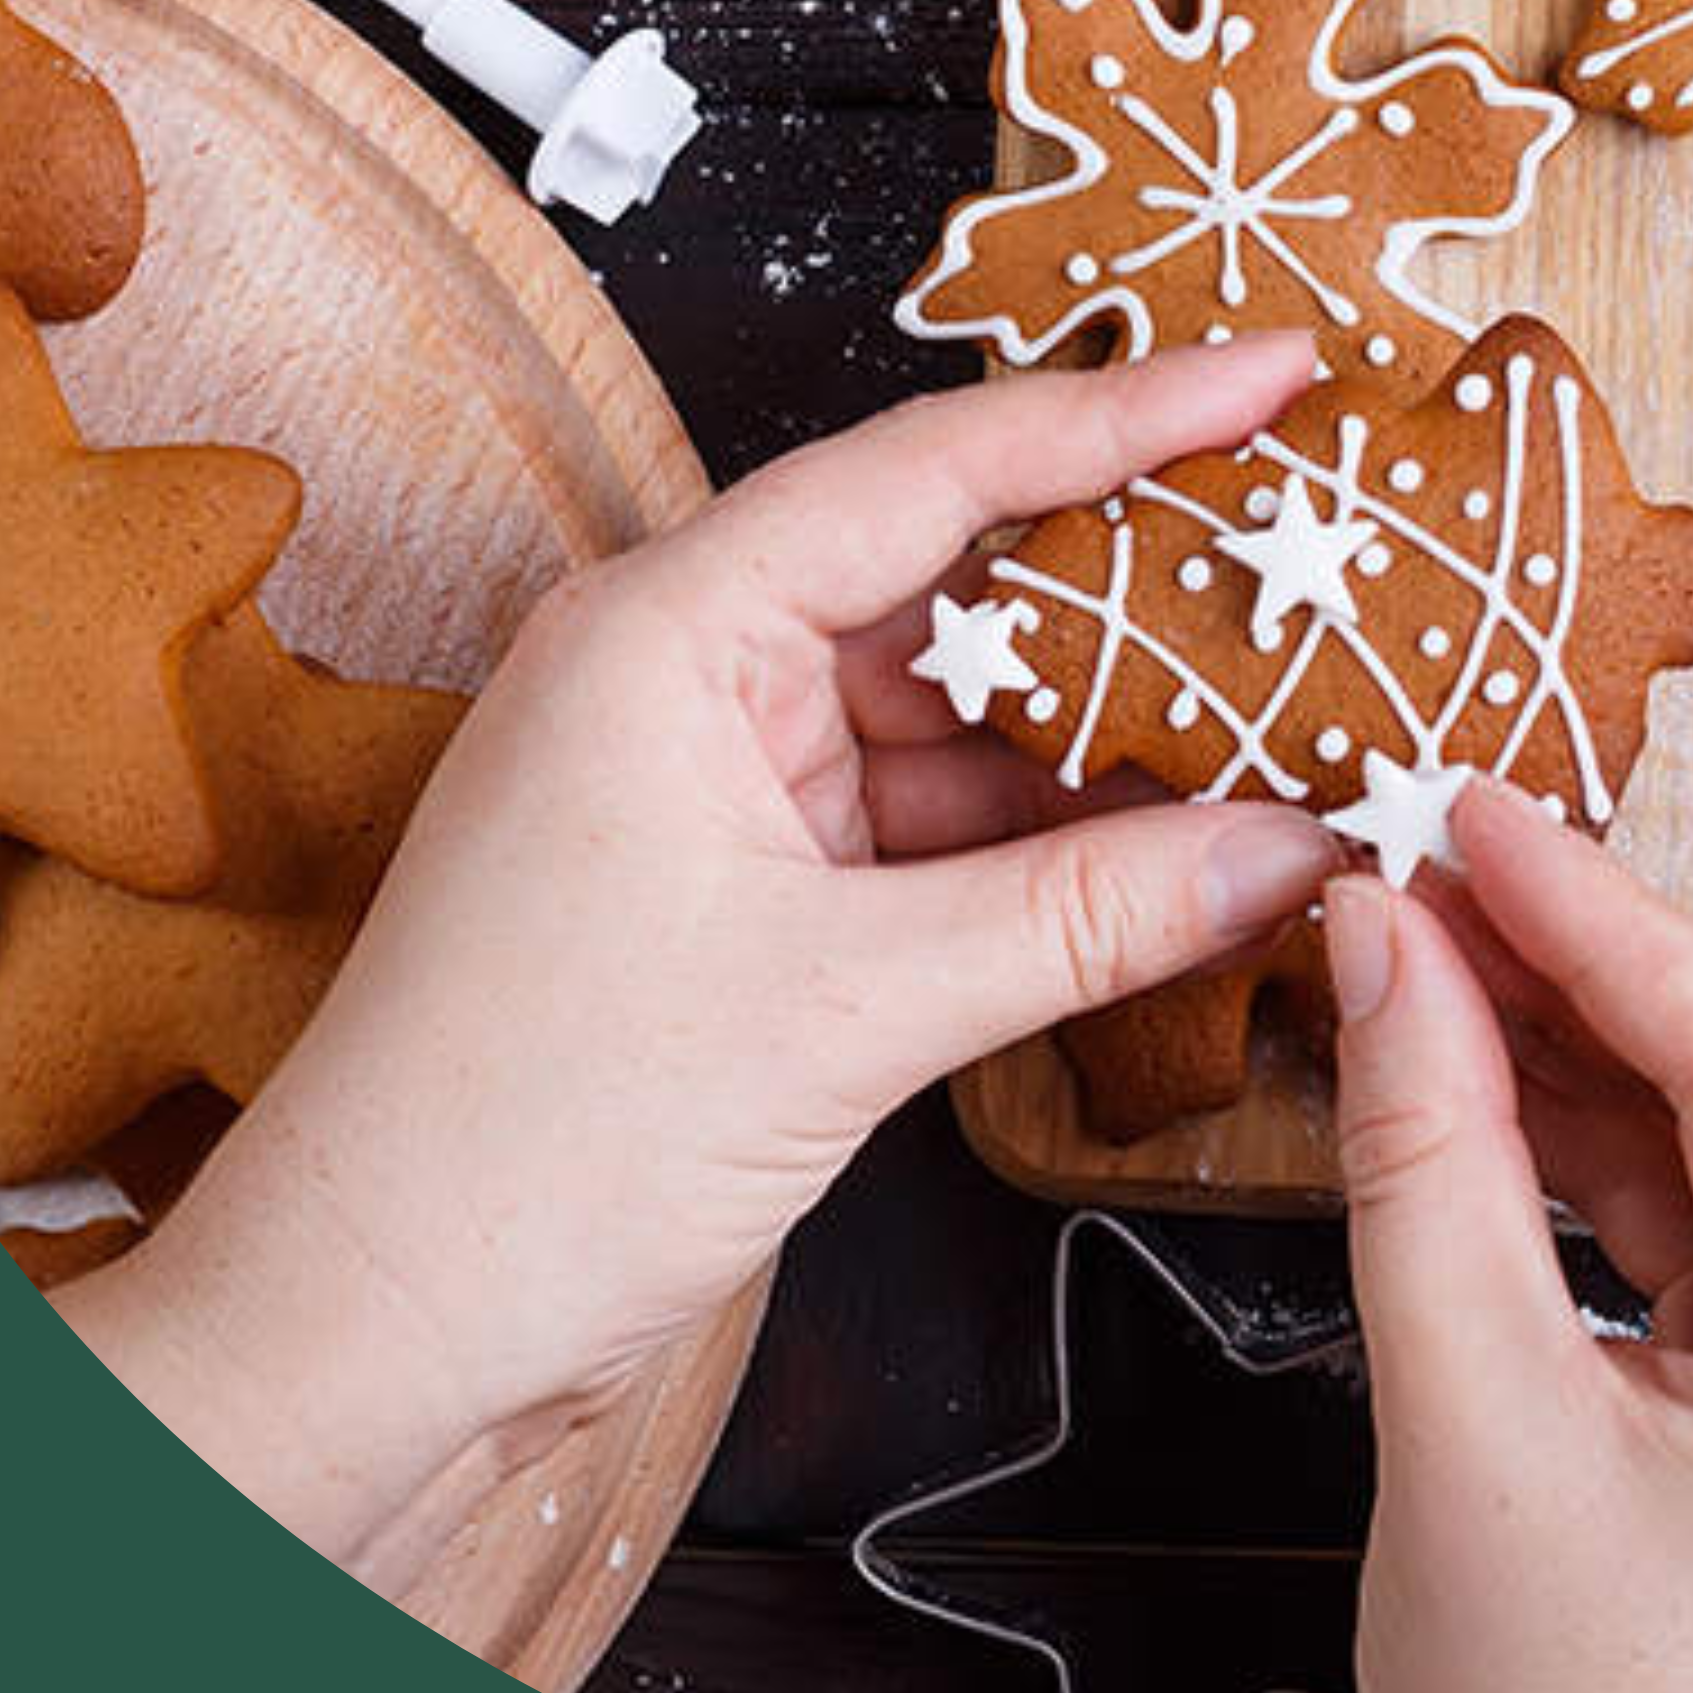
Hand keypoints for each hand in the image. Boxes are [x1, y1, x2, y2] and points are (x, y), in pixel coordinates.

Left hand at [68, 338, 1351, 1582]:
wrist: (374, 1319)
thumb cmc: (521, 1143)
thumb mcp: (847, 1011)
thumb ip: (1086, 915)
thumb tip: (1285, 846)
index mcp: (669, 628)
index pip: (936, 470)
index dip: (1125, 415)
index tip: (1274, 373)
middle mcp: (684, 671)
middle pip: (956, 581)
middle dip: (1140, 590)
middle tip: (1318, 565)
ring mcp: (708, 779)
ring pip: (953, 712)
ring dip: (1105, 734)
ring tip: (1282, 729)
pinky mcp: (735, 885)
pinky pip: (924, 820)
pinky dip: (1042, 837)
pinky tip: (1173, 851)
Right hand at [1329, 786, 1692, 1692]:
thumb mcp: (1460, 1416)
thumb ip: (1423, 1152)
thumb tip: (1381, 938)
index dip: (1598, 917)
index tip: (1466, 814)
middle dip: (1603, 963)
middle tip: (1433, 873)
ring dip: (1611, 1039)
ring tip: (1442, 956)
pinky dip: (1633, 1140)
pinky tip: (1507, 1068)